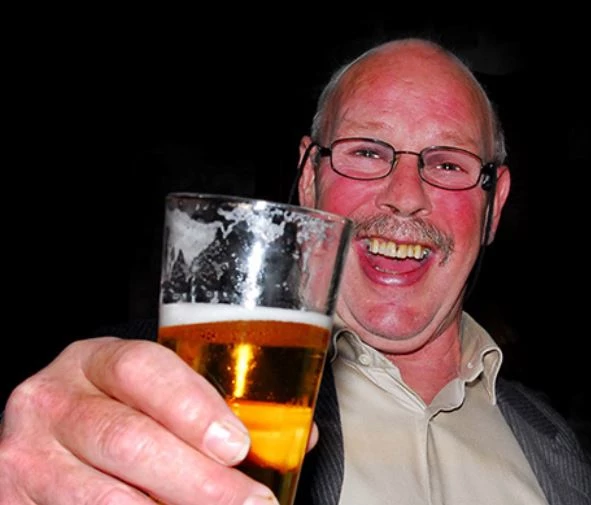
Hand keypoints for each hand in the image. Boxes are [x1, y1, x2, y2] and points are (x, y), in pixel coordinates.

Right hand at [0, 337, 316, 503]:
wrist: (47, 439)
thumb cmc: (120, 412)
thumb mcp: (153, 395)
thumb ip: (215, 409)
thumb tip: (297, 439)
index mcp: (94, 361)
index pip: (141, 369)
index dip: (192, 407)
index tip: (237, 445)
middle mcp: (52, 402)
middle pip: (129, 440)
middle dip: (199, 480)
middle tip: (252, 503)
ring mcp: (27, 458)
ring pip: (106, 498)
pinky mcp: (16, 502)